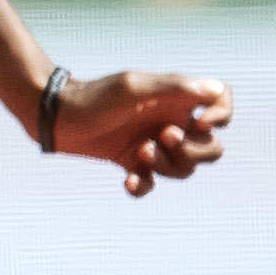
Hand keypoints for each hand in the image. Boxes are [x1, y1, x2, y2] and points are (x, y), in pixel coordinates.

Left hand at [48, 71, 231, 197]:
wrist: (52, 116)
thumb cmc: (92, 96)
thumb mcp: (132, 88)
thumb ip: (172, 88)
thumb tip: (213, 90)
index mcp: (176, 98)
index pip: (220, 99)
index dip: (222, 114)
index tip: (201, 123)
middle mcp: (168, 119)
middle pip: (210, 146)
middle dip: (194, 150)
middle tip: (163, 138)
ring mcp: (151, 142)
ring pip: (183, 168)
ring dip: (167, 166)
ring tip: (139, 152)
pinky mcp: (130, 161)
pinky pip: (150, 183)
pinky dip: (142, 186)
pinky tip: (127, 182)